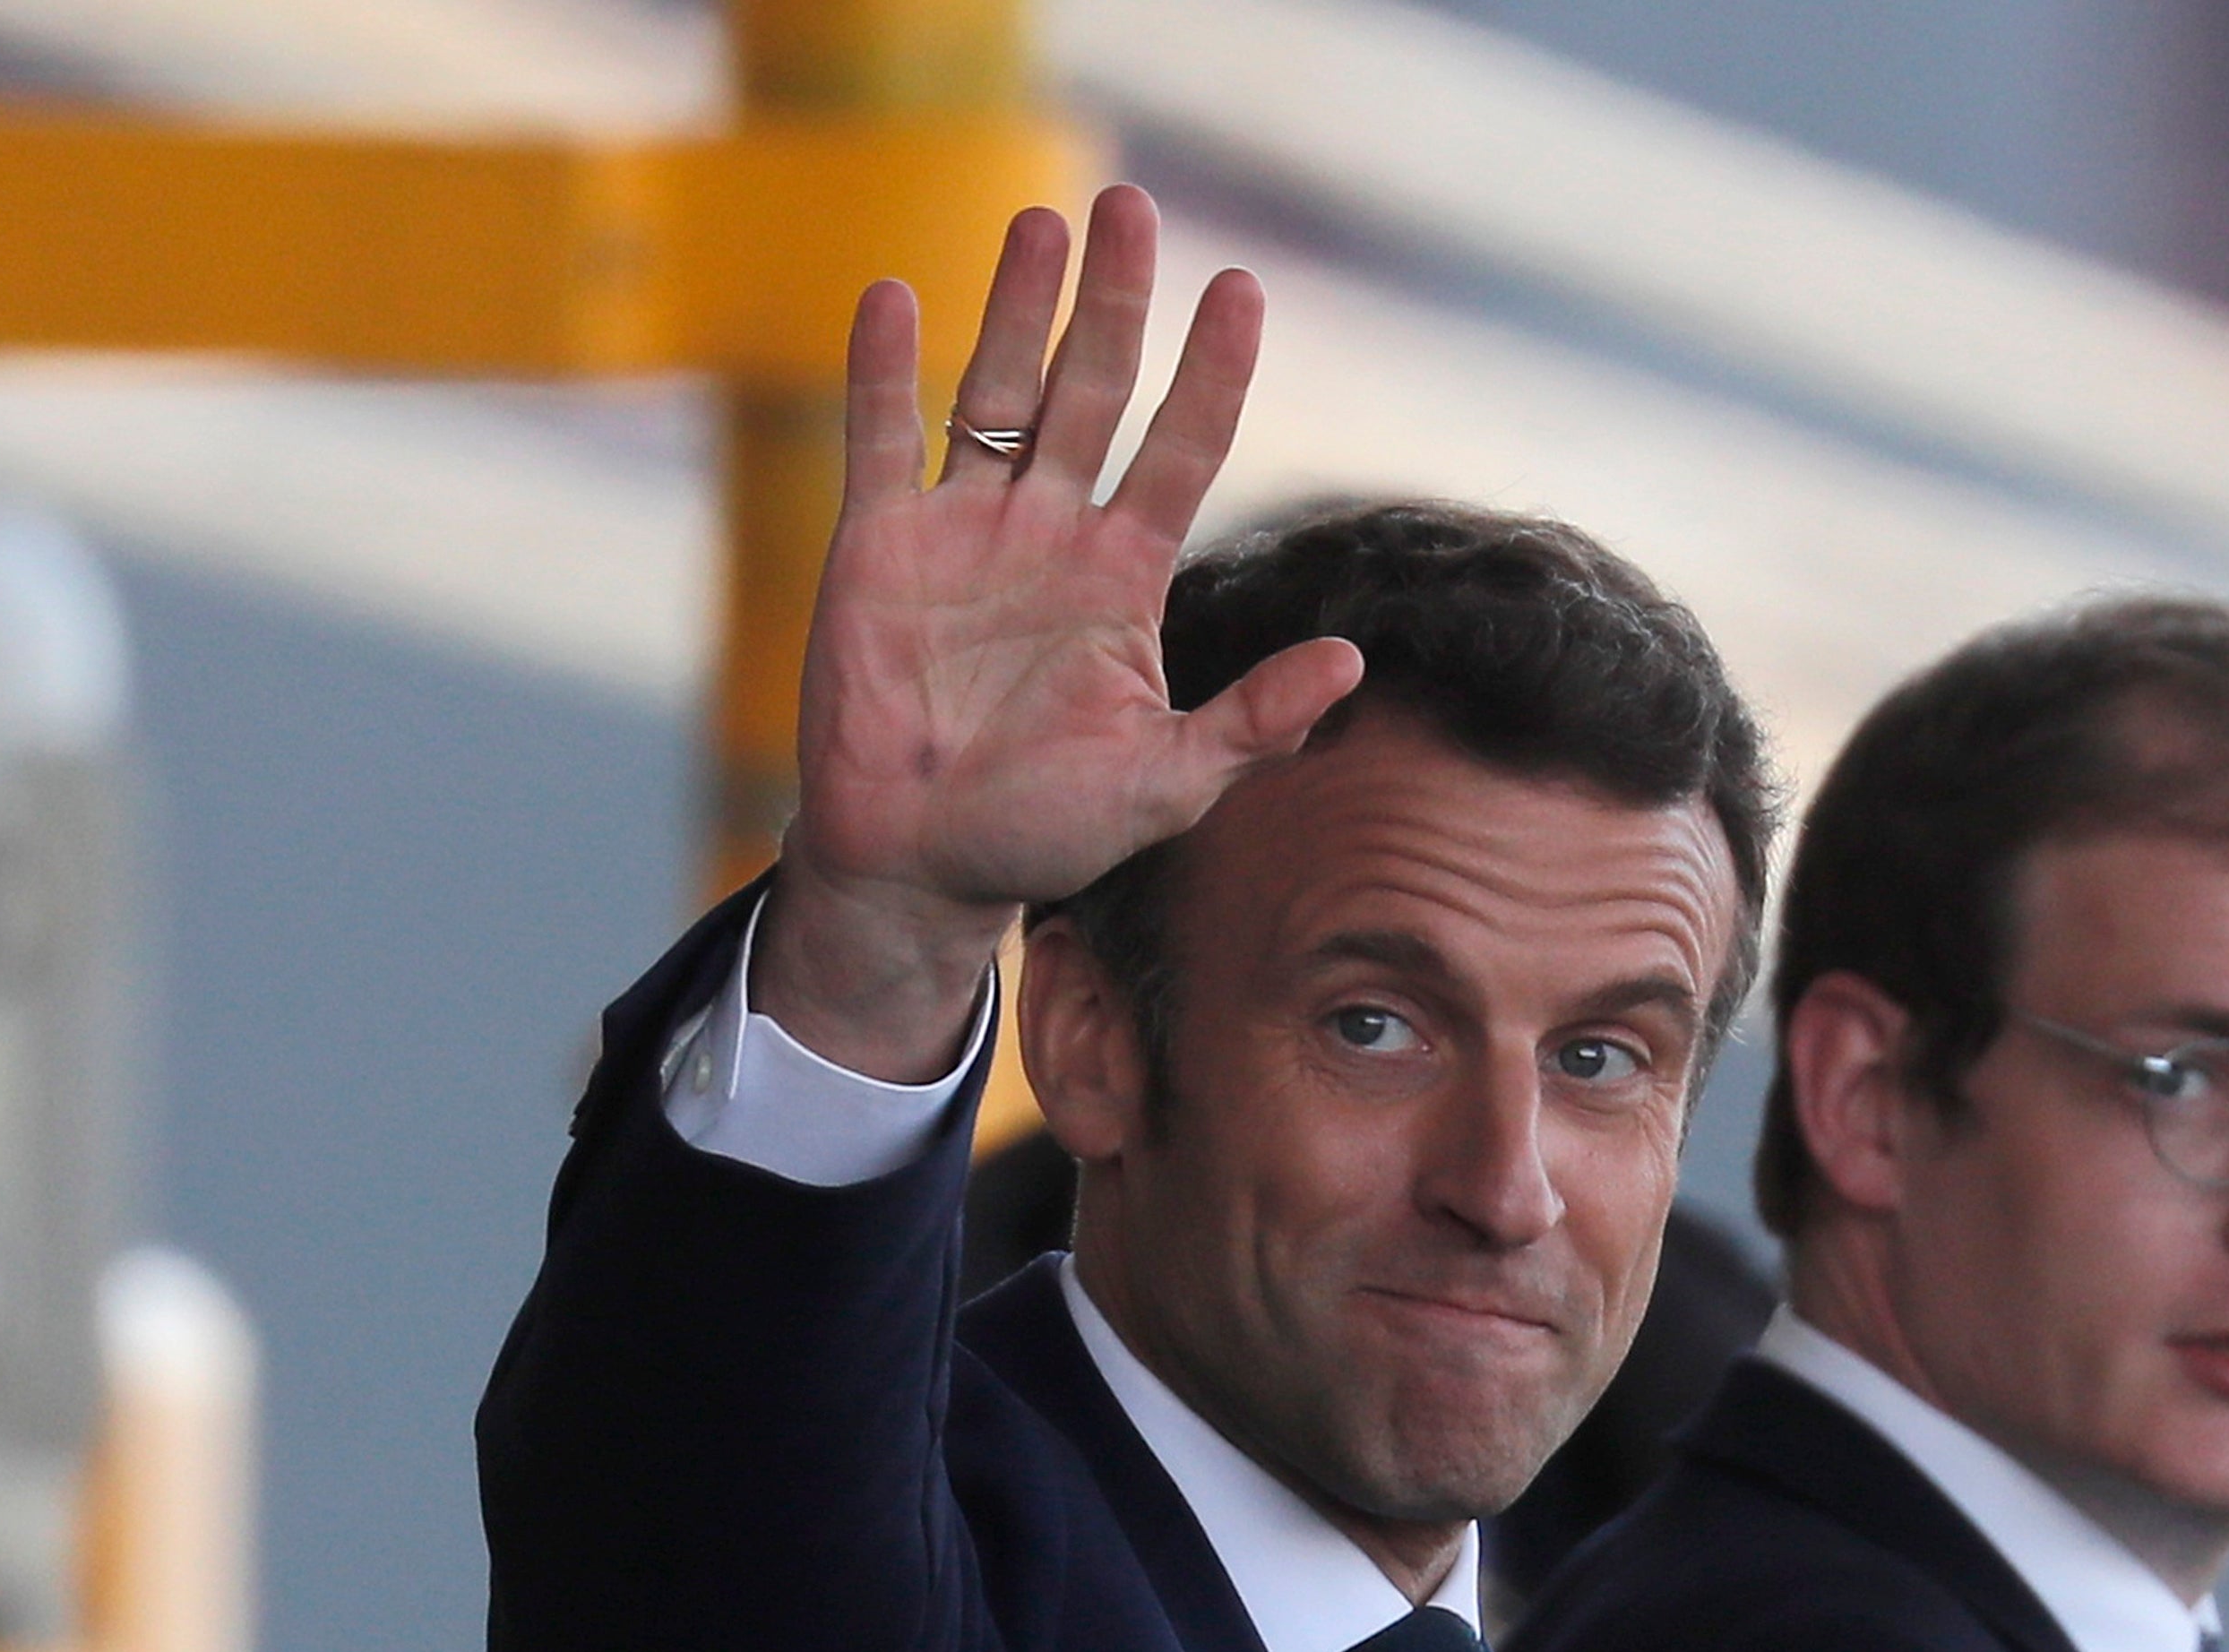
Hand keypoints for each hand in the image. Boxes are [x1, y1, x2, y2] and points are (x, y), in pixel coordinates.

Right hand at [757, 187, 1362, 1081]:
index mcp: (1123, 576)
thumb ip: (1252, 723)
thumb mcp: (1167, 784)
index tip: (1242, 291)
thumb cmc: (1042, 835)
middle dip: (1113, 300)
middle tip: (1128, 206)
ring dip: (1018, 307)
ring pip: (996, 392)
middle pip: (1091, 389)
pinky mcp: (875, 548)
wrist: (916, 869)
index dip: (1213, 372)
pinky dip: (881, 371)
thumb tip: (1353, 661)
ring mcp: (961, 532)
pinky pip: (880, 441)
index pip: (1182, 447)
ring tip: (1042, 220)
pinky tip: (893, 295)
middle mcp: (1048, 534)